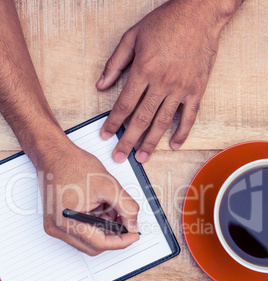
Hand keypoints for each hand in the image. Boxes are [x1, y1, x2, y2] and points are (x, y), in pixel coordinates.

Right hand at [35, 137, 139, 255]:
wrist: (54, 154)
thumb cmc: (73, 164)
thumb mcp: (108, 185)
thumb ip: (126, 207)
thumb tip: (133, 224)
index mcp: (67, 221)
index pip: (100, 244)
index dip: (121, 241)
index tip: (133, 235)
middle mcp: (57, 228)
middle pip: (94, 246)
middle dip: (113, 234)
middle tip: (126, 222)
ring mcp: (55, 226)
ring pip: (88, 240)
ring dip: (104, 229)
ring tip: (109, 208)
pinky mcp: (57, 221)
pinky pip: (80, 232)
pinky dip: (94, 224)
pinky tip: (99, 208)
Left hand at [96, 0, 235, 162]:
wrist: (199, 13)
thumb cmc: (165, 22)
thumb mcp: (132, 36)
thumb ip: (115, 63)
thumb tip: (101, 85)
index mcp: (143, 70)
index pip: (124, 105)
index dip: (112, 123)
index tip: (105, 136)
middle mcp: (161, 83)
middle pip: (141, 119)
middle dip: (127, 141)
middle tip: (119, 157)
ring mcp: (181, 88)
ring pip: (163, 122)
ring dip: (150, 143)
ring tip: (141, 158)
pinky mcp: (196, 90)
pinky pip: (189, 117)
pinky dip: (182, 133)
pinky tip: (173, 145)